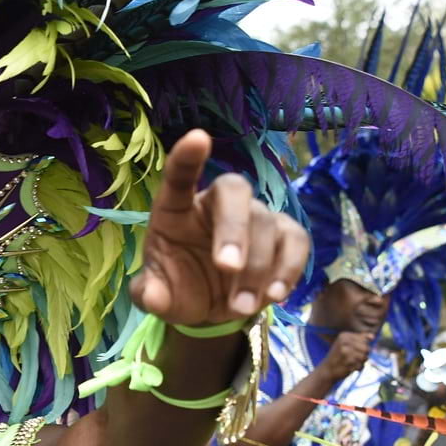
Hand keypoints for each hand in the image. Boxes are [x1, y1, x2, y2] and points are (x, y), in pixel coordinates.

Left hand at [128, 131, 310, 328]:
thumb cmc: (178, 287)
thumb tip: (151, 297)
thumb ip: (150, 294)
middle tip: (226, 267)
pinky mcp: (284, 236)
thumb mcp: (158, 296)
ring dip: (256, 268)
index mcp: (176, 209)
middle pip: (234, 190)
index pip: (180, 175)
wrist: (210, 307)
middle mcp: (216, 203)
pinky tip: (275, 296)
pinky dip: (289, 269)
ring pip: (265, 223)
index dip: (187, 156)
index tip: (198, 138)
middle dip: (233, 228)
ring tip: (240, 306)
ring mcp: (254, 216)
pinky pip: (295, 241)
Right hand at [313, 331, 375, 383]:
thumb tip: (373, 336)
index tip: (353, 350)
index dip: (363, 347)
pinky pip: (361, 365)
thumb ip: (360, 338)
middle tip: (353, 358)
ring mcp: (346, 352)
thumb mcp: (346, 344)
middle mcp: (344, 342)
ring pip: (365, 357)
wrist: (327, 370)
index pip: (365, 340)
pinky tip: (350, 367)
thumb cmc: (339, 357)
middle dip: (363, 355)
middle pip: (367, 348)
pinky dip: (358, 368)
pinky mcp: (348, 362)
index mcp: (344, 335)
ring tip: (351, 362)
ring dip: (361, 362)